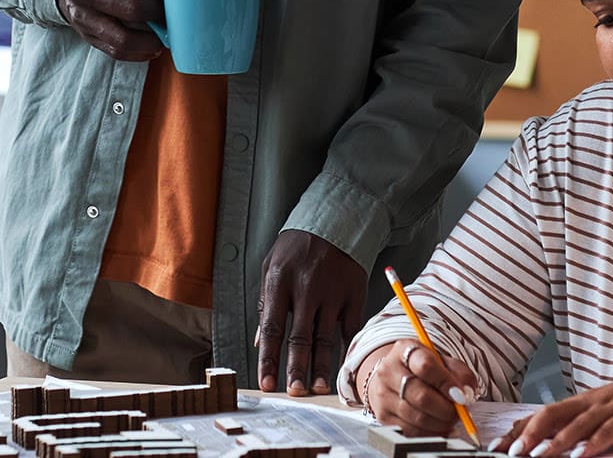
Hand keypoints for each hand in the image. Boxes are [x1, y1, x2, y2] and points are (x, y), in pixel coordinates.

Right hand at [54, 0, 164, 60]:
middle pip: (132, 11)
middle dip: (157, 12)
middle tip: (165, 7)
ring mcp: (81, 16)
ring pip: (123, 38)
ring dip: (150, 39)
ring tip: (163, 32)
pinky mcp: (85, 34)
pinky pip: (114, 51)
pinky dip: (137, 52)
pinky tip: (151, 45)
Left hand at [255, 230, 365, 395]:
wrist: (336, 220)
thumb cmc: (297, 246)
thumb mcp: (271, 266)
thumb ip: (265, 302)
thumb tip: (258, 340)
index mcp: (280, 283)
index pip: (271, 329)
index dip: (268, 359)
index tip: (267, 383)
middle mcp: (306, 289)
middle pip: (300, 338)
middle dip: (296, 369)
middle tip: (295, 392)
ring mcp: (332, 293)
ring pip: (325, 337)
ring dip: (321, 366)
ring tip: (318, 387)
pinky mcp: (353, 294)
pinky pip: (348, 327)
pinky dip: (344, 347)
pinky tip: (341, 364)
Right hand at [358, 339, 478, 437]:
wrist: (395, 378)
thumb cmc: (424, 370)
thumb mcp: (443, 362)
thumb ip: (460, 374)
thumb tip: (466, 394)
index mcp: (404, 350)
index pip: (426, 366)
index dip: (446, 383)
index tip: (461, 395)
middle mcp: (388, 371)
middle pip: (421, 396)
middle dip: (447, 409)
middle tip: (459, 412)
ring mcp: (383, 395)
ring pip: (418, 417)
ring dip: (441, 423)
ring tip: (450, 418)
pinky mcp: (383, 416)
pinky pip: (412, 431)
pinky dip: (431, 433)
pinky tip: (439, 426)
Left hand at [493, 362, 612, 457]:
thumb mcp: (593, 409)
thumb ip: (569, 421)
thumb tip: (537, 432)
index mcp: (576, 402)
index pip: (540, 414)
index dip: (519, 430)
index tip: (499, 445)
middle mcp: (587, 403)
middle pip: (552, 415)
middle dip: (530, 435)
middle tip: (513, 452)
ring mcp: (607, 409)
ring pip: (577, 425)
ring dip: (556, 442)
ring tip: (540, 457)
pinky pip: (608, 432)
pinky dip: (593, 444)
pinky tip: (582, 455)